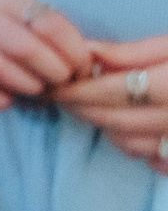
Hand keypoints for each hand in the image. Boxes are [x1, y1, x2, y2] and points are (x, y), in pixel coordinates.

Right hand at [0, 0, 98, 109]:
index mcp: (11, 3)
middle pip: (27, 49)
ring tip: (38, 90)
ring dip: (27, 86)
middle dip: (54, 74)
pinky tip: (9, 100)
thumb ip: (55, 35)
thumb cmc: (2, 24)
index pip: (51, 26)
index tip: (83, 70)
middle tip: (63, 84)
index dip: (75, 53)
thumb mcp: (26, 14)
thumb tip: (90, 68)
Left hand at [54, 33, 167, 170]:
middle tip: (61, 96)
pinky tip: (125, 127)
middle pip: (117, 119)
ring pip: (130, 142)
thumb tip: (91, 53)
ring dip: (103, 126)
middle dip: (82, 108)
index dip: (81, 87)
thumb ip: (137, 51)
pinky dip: (131, 144)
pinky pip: (152, 159)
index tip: (58, 82)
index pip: (116, 89)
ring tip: (88, 108)